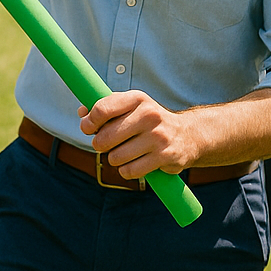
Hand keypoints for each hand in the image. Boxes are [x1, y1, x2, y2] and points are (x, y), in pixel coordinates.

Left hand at [79, 90, 200, 178]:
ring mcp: (158, 136)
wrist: (188, 135)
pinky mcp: (165, 157)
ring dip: (115, 159)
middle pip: (105, 137)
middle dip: (100, 144)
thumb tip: (82, 113)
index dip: (89, 122)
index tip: (88, 128)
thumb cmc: (149, 121)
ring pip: (116, 157)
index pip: (102, 109)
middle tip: (107, 144)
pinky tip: (136, 163)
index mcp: (137, 98)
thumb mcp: (131, 107)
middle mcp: (149, 115)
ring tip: (126, 153)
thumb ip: (105, 108)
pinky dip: (127, 171)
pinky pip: (130, 171)